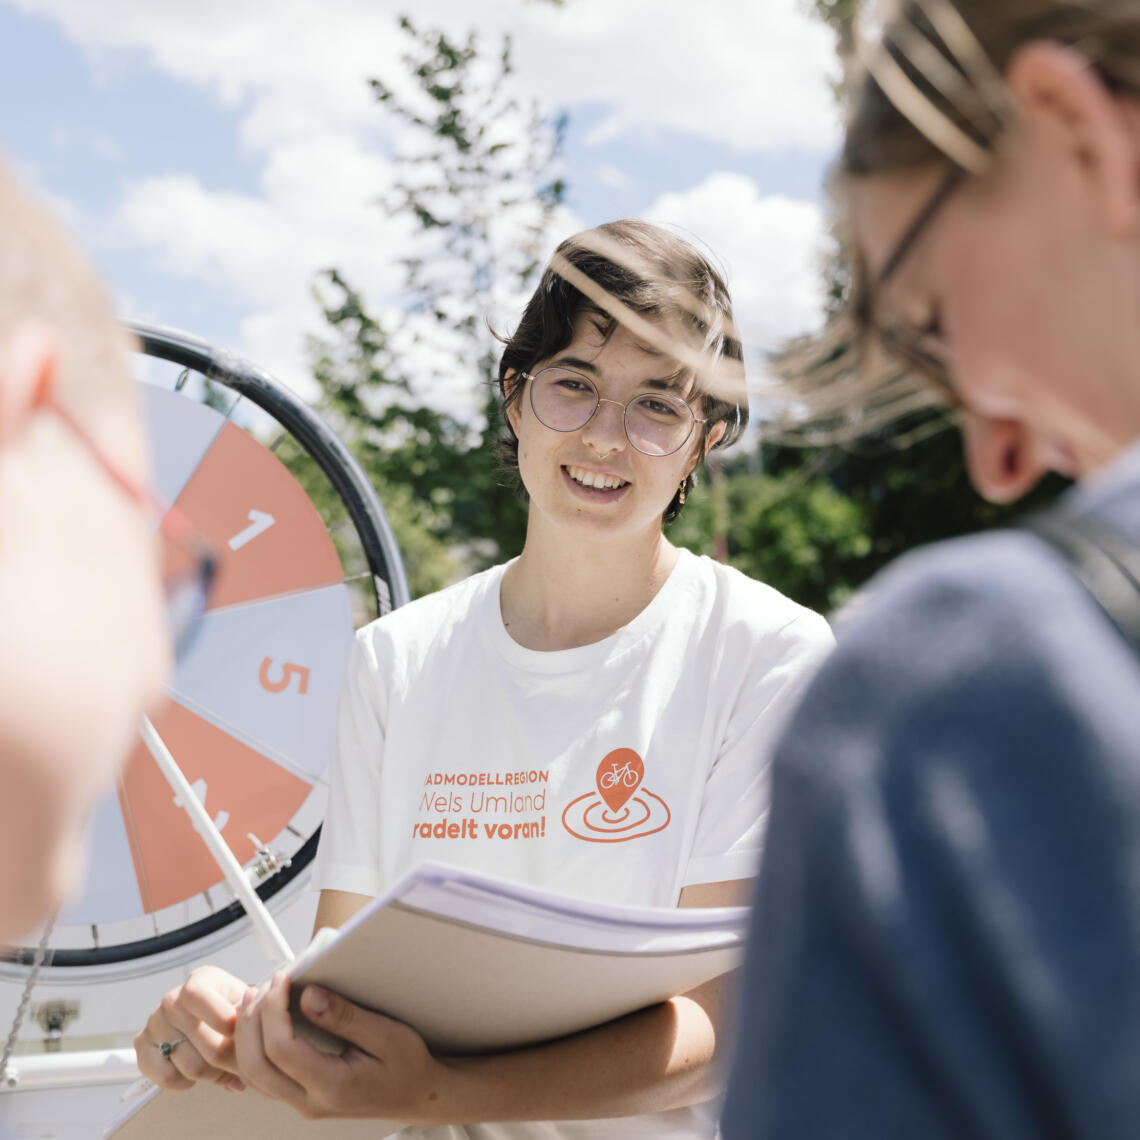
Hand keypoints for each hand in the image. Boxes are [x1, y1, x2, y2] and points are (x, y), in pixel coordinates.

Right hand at [134, 965, 250, 1091]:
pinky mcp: (143, 1048)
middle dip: (231, 1061)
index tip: (239, 1033)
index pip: (199, 996)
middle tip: (244, 1065)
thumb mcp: (245, 1006)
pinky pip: (167, 1077)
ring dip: (214, 1075)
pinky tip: (195, 1072)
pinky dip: (186, 1082)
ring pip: (191, 1065)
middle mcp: (173, 1000)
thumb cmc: (231, 1011)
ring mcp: (155, 1023)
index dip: (222, 1018)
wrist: (210, 1022)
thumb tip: (244, 1041)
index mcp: (200, 981)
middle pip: (205, 1043)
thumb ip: (247, 1019)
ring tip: (223, 1068)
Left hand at [232, 972, 459, 1122]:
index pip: (281, 1050)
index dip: (273, 1010)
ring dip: (246, 1035)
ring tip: (256, 998)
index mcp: (332, 1086)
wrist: (416, 1095)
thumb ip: (346, 1017)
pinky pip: (262, 1077)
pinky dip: (252, 1048)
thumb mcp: (387, 1035)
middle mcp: (309, 1101)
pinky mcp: (299, 1097)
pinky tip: (260, 1023)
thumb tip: (307, 996)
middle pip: (256, 1065)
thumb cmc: (407, 1064)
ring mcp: (302, 1103)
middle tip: (265, 984)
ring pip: (252, 1075)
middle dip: (252, 1020)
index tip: (283, 978)